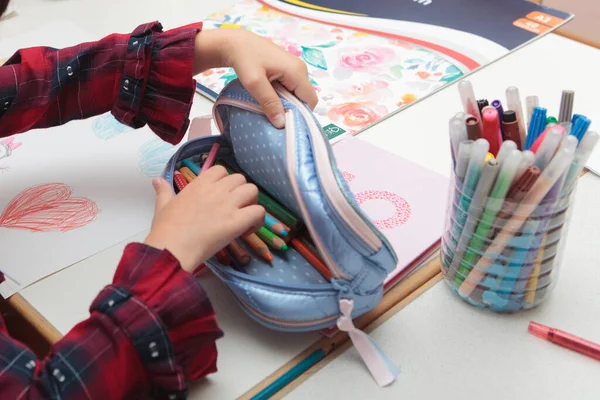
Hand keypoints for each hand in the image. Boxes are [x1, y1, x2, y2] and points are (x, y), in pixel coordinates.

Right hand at [144, 166, 264, 271]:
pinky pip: (258, 212)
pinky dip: (258, 220)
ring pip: (253, 191)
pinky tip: (247, 231)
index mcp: (200, 184)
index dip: (225, 182)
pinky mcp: (237, 221)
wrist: (172, 249)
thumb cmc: (166, 229)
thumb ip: (163, 191)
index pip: (221, 170)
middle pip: (241, 179)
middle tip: (235, 209)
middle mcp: (216, 190)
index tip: (222, 196)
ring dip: (252, 203)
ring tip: (244, 218)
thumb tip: (157, 180)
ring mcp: (228, 205)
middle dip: (241, 192)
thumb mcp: (163, 206)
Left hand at [193, 29, 317, 127]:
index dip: (301, 114)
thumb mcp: (254, 83)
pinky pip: (291, 87)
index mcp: (297, 71)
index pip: (310, 100)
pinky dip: (283, 95)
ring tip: (269, 106)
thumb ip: (269, 103)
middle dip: (292, 109)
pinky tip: (269, 96)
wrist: (235, 43)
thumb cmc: (244, 59)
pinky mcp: (288, 68)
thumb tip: (281, 124)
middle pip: (304, 98)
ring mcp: (295, 68)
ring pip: (297, 93)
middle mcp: (300, 69)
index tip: (284, 122)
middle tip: (274, 115)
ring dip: (286, 102)